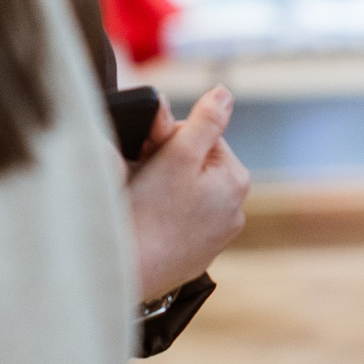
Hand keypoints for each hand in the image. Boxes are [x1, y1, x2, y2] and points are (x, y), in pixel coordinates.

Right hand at [127, 87, 250, 298]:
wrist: (127, 270)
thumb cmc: (150, 211)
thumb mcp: (178, 155)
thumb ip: (205, 120)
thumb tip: (224, 93)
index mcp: (236, 180)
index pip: (202, 136)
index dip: (170, 139)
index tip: (150, 154)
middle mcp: (234, 210)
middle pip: (194, 165)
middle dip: (168, 164)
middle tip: (143, 176)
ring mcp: (216, 237)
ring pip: (185, 193)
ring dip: (164, 189)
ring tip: (145, 201)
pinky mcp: (195, 256)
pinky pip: (178, 221)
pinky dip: (163, 217)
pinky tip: (148, 223)